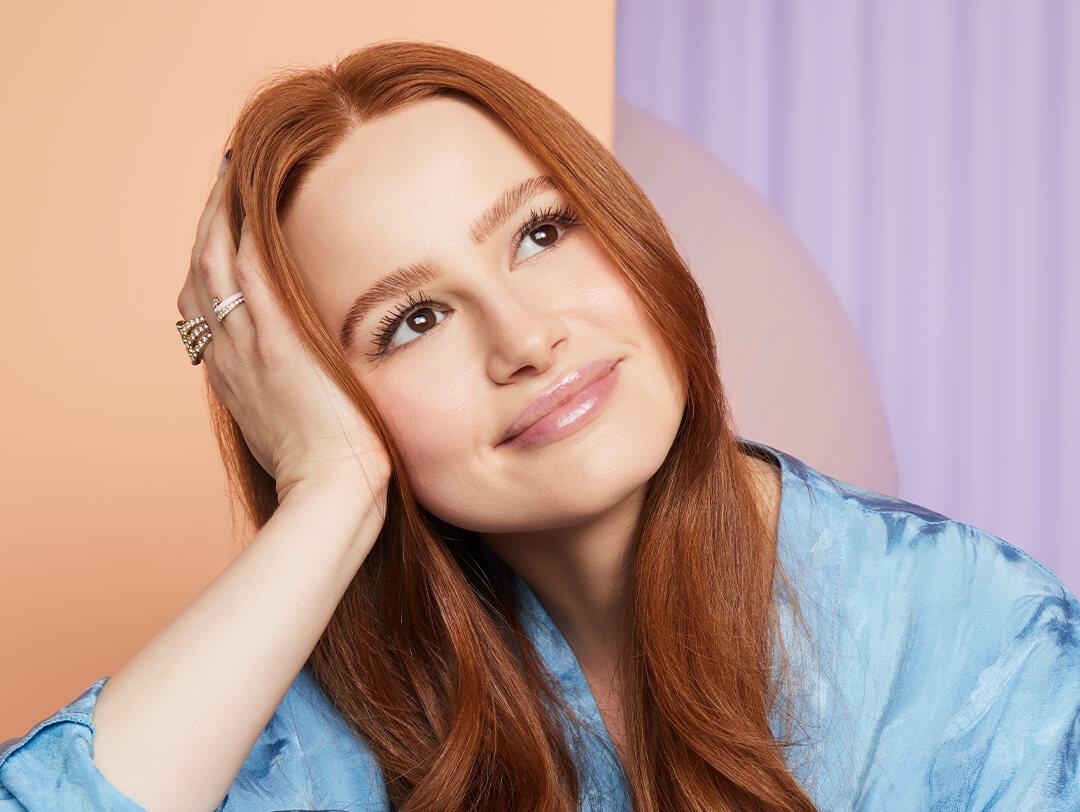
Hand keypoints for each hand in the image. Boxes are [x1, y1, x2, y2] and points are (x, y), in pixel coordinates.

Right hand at [176, 153, 391, 509]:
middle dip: (207, 225)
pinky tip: (249, 192)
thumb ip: (294, 393)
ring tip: (229, 174)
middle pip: (199, 274)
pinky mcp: (276, 341)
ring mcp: (247, 346)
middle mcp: (226, 355)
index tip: (221, 232)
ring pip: (215, 263)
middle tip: (220, 185)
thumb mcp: (295, 428)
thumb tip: (313, 377)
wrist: (329, 493)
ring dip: (219, 214)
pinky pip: (250, 270)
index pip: (207, 305)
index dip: (209, 262)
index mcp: (231, 375)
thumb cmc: (327, 471)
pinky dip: (245, 228)